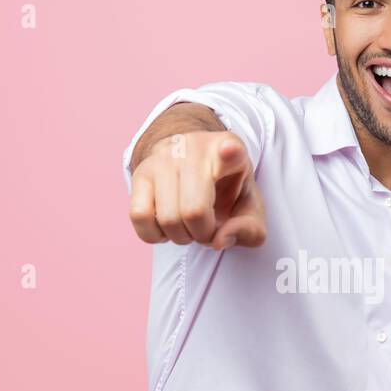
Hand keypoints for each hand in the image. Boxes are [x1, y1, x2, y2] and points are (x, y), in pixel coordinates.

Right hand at [128, 131, 265, 248]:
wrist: (193, 162)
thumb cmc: (227, 189)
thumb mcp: (250, 208)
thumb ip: (249, 230)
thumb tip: (217, 241)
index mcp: (231, 151)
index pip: (231, 151)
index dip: (231, 153)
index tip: (231, 150)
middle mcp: (194, 149)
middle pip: (194, 211)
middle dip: (203, 234)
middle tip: (208, 226)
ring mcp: (163, 158)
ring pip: (167, 219)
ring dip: (180, 236)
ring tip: (188, 224)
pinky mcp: (140, 172)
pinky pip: (139, 217)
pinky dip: (154, 234)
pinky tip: (166, 224)